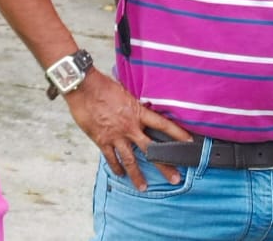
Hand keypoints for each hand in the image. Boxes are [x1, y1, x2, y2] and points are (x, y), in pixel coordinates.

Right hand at [63, 70, 190, 190]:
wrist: (82, 87)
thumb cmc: (103, 85)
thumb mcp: (125, 92)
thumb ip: (134, 104)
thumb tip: (140, 107)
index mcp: (137, 112)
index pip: (163, 125)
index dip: (178, 134)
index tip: (190, 142)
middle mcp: (130, 127)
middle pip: (151, 150)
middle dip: (164, 165)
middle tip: (175, 178)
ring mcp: (116, 136)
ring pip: (130, 160)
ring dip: (137, 175)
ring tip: (144, 187)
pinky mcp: (102, 140)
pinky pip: (111, 158)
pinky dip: (116, 167)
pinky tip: (120, 174)